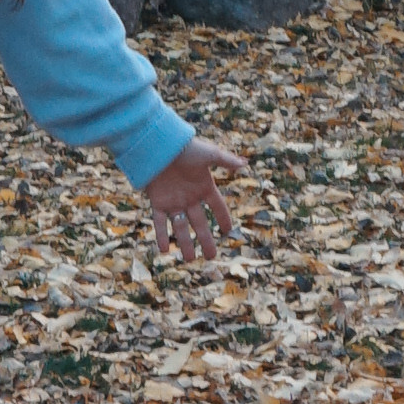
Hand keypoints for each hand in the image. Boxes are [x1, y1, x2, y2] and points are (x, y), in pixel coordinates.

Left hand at [140, 137, 243, 255]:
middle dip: (206, 240)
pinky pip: (160, 222)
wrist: (158, 144)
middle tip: (212, 257)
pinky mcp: (158, 202)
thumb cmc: (185, 148)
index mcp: (204, 187)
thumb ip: (226, 160)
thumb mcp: (208, 154)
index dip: (223, 218)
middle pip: (200, 223)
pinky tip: (164, 250)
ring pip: (181, 227)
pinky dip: (160, 235)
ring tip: (190, 259)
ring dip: (185, 243)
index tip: (228, 232)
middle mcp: (190, 197)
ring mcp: (174, 201)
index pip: (217, 207)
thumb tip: (245, 164)